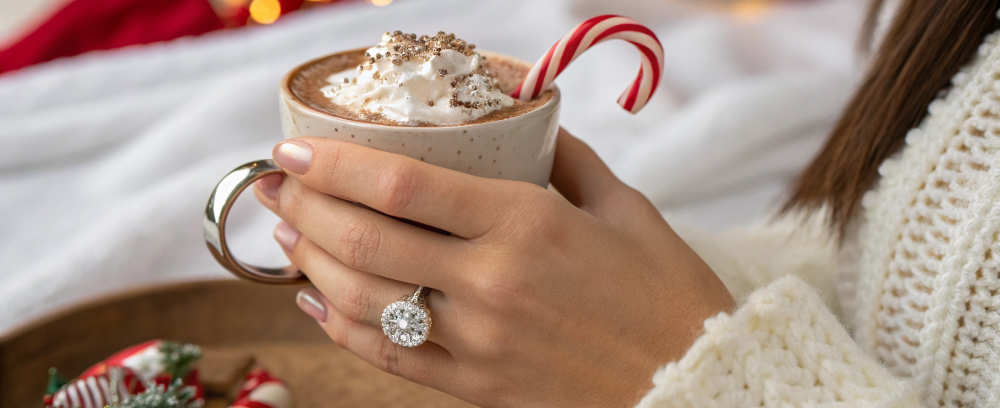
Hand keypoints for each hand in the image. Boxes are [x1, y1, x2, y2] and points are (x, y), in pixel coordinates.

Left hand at [253, 129, 733, 406]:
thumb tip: (523, 126)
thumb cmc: (667, 293)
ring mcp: (479, 342)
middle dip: (305, 207)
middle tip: (274, 187)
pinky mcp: (476, 387)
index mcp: (527, 224)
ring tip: (288, 235)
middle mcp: (491, 283)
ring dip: (312, 262)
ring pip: (365, 299)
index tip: (294, 150)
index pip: (404, 186)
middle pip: (368, 238)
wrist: (699, 384)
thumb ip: (564, 160)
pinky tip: (315, 301)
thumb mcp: (624, 208)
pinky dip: (341, 327)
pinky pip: (389, 356)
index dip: (335, 165)